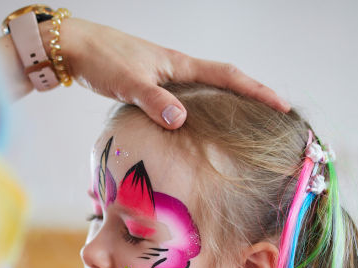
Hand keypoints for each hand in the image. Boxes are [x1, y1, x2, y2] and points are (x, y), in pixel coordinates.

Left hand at [51, 18, 290, 128]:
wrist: (75, 47)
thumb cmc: (102, 59)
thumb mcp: (128, 82)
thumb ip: (154, 100)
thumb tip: (181, 119)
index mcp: (180, 65)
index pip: (229, 76)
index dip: (257, 91)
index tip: (282, 106)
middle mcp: (178, 70)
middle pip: (225, 83)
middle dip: (251, 99)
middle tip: (274, 120)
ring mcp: (166, 78)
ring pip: (206, 92)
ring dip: (227, 106)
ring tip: (245, 129)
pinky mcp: (151, 86)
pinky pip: (186, 100)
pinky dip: (200, 113)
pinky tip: (196, 130)